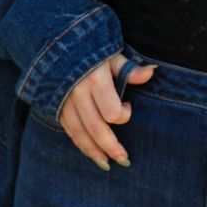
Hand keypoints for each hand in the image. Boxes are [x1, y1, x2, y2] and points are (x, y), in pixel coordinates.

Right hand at [59, 53, 154, 169]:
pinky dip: (80, 143)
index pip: (110, 110)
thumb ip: (128, 68)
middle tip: (124, 160)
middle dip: (110, 147)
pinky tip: (91, 153)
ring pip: (80, 133)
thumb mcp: (111, 53)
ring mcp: (65, 101)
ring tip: (107, 165)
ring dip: (94, 151)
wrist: (56, 42)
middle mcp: (78, 93)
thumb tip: (150, 73)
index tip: (128, 107)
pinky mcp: (57, 106)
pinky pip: (69, 129)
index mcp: (94, 79)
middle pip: (95, 127)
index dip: (123, 114)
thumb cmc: (91, 48)